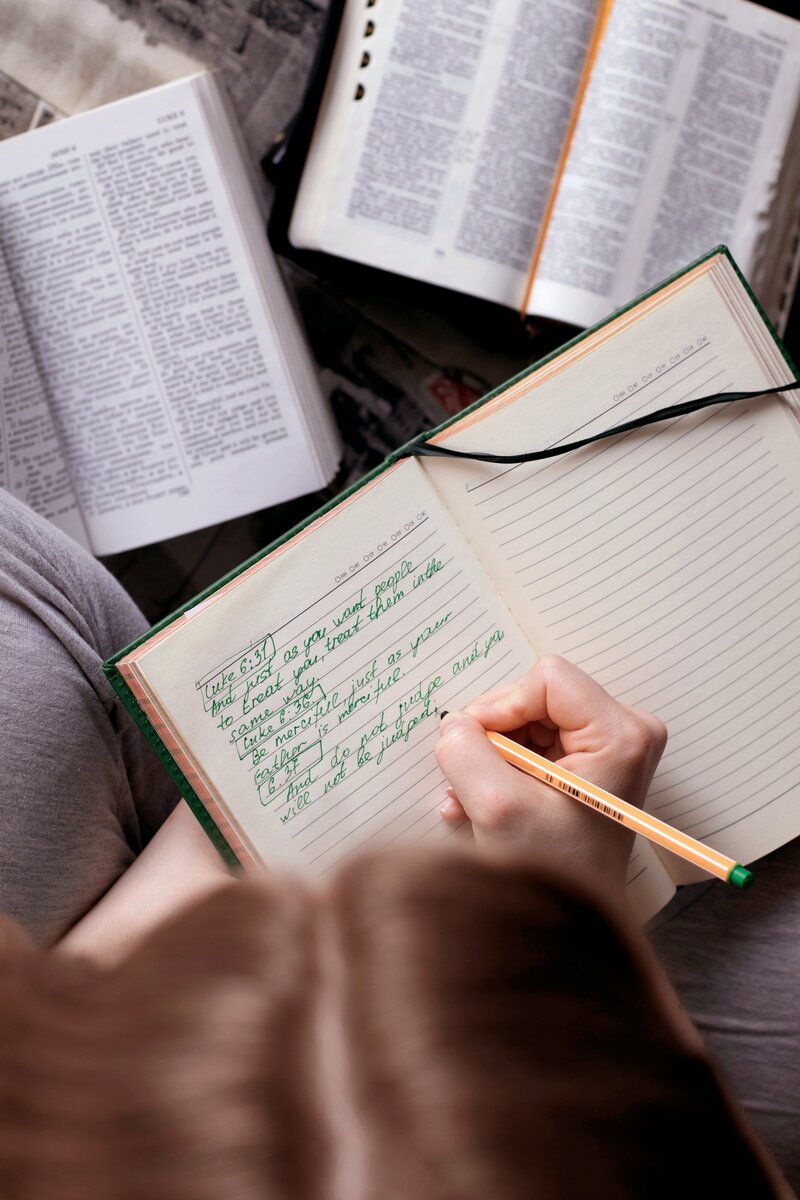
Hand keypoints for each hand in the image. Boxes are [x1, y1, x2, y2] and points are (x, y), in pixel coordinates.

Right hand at [435, 656, 666, 893]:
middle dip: (496, 737)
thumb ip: (465, 752)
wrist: (575, 923)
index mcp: (620, 735)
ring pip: (529, 719)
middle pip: (537, 697)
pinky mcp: (591, 762)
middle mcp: (625, 732)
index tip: (477, 745)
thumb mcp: (498, 808)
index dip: (501, 707)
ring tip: (473, 799)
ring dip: (493, 757)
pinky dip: (503, 768)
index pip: (546, 680)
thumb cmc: (554, 874)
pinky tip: (484, 802)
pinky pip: (534, 741)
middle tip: (474, 781)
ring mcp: (610, 747)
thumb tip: (453, 723)